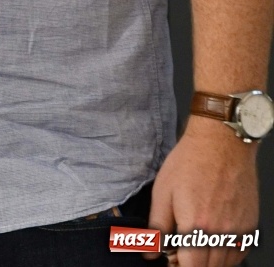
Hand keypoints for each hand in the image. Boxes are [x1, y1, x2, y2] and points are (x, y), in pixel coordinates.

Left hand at [147, 117, 259, 266]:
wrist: (221, 145)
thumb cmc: (190, 163)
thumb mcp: (162, 193)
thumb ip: (157, 227)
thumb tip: (150, 252)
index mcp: (197, 226)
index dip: (177, 266)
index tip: (170, 259)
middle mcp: (222, 233)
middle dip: (192, 264)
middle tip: (178, 251)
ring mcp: (239, 230)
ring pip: (225, 264)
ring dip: (208, 261)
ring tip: (193, 243)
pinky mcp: (249, 225)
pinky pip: (239, 252)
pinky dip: (225, 253)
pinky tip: (211, 239)